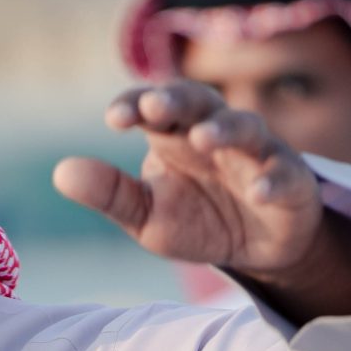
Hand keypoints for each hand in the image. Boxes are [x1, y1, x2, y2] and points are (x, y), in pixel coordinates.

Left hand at [53, 81, 350, 319]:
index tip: (114, 119)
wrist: (256, 250)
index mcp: (175, 136)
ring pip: (244, 129)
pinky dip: (273, 182)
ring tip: (204, 139)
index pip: (152, 107)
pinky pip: (282, 176)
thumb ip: (110, 194)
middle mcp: (215, 133)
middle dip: (176, 100)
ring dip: (224, 129)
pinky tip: (260, 192)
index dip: (135, 105)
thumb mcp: (147, 216)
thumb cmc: (198, 221)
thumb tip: (60, 172)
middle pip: (197, 102)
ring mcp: (256, 153)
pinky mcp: (290, 181)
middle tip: (154, 107)